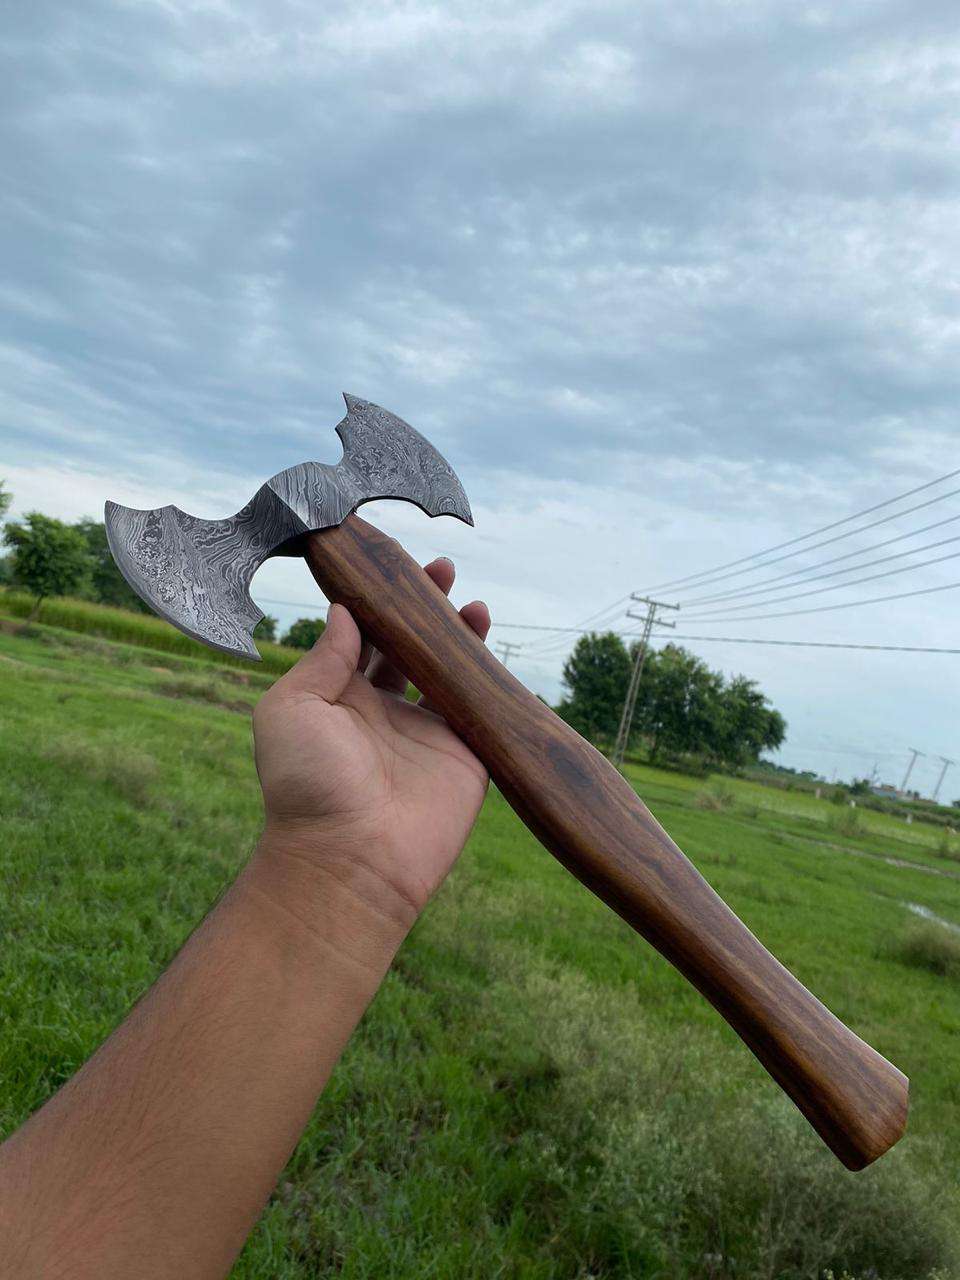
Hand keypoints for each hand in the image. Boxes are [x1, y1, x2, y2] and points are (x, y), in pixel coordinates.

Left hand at [252, 558, 490, 922]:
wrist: (348, 859)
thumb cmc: (305, 785)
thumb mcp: (291, 709)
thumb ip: (322, 659)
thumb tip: (344, 611)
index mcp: (340, 699)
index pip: (365, 637)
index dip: (380, 602)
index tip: (392, 566)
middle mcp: (384, 712)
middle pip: (411, 647)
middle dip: (425, 609)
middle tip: (441, 570)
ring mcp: (426, 735)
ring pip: (449, 672)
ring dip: (461, 635)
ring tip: (473, 602)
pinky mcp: (464, 758)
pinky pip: (482, 710)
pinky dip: (491, 677)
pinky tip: (492, 644)